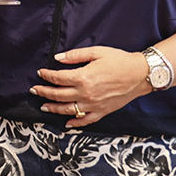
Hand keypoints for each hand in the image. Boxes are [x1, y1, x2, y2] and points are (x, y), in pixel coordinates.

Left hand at [33, 46, 151, 127]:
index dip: (47, 75)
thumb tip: (57, 58)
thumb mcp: (96, 52)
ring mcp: (94, 105)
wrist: (140, 74)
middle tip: (34, 90)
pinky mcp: (102, 111)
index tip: (40, 73)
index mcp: (83, 77)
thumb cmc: (119, 61)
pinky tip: (67, 124)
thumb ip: (75, 56)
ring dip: (53, 108)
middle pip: (58, 95)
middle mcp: (86, 93)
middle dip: (44, 92)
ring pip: (68, 110)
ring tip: (44, 106)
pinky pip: (86, 120)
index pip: (58, 78)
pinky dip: (75, 123)